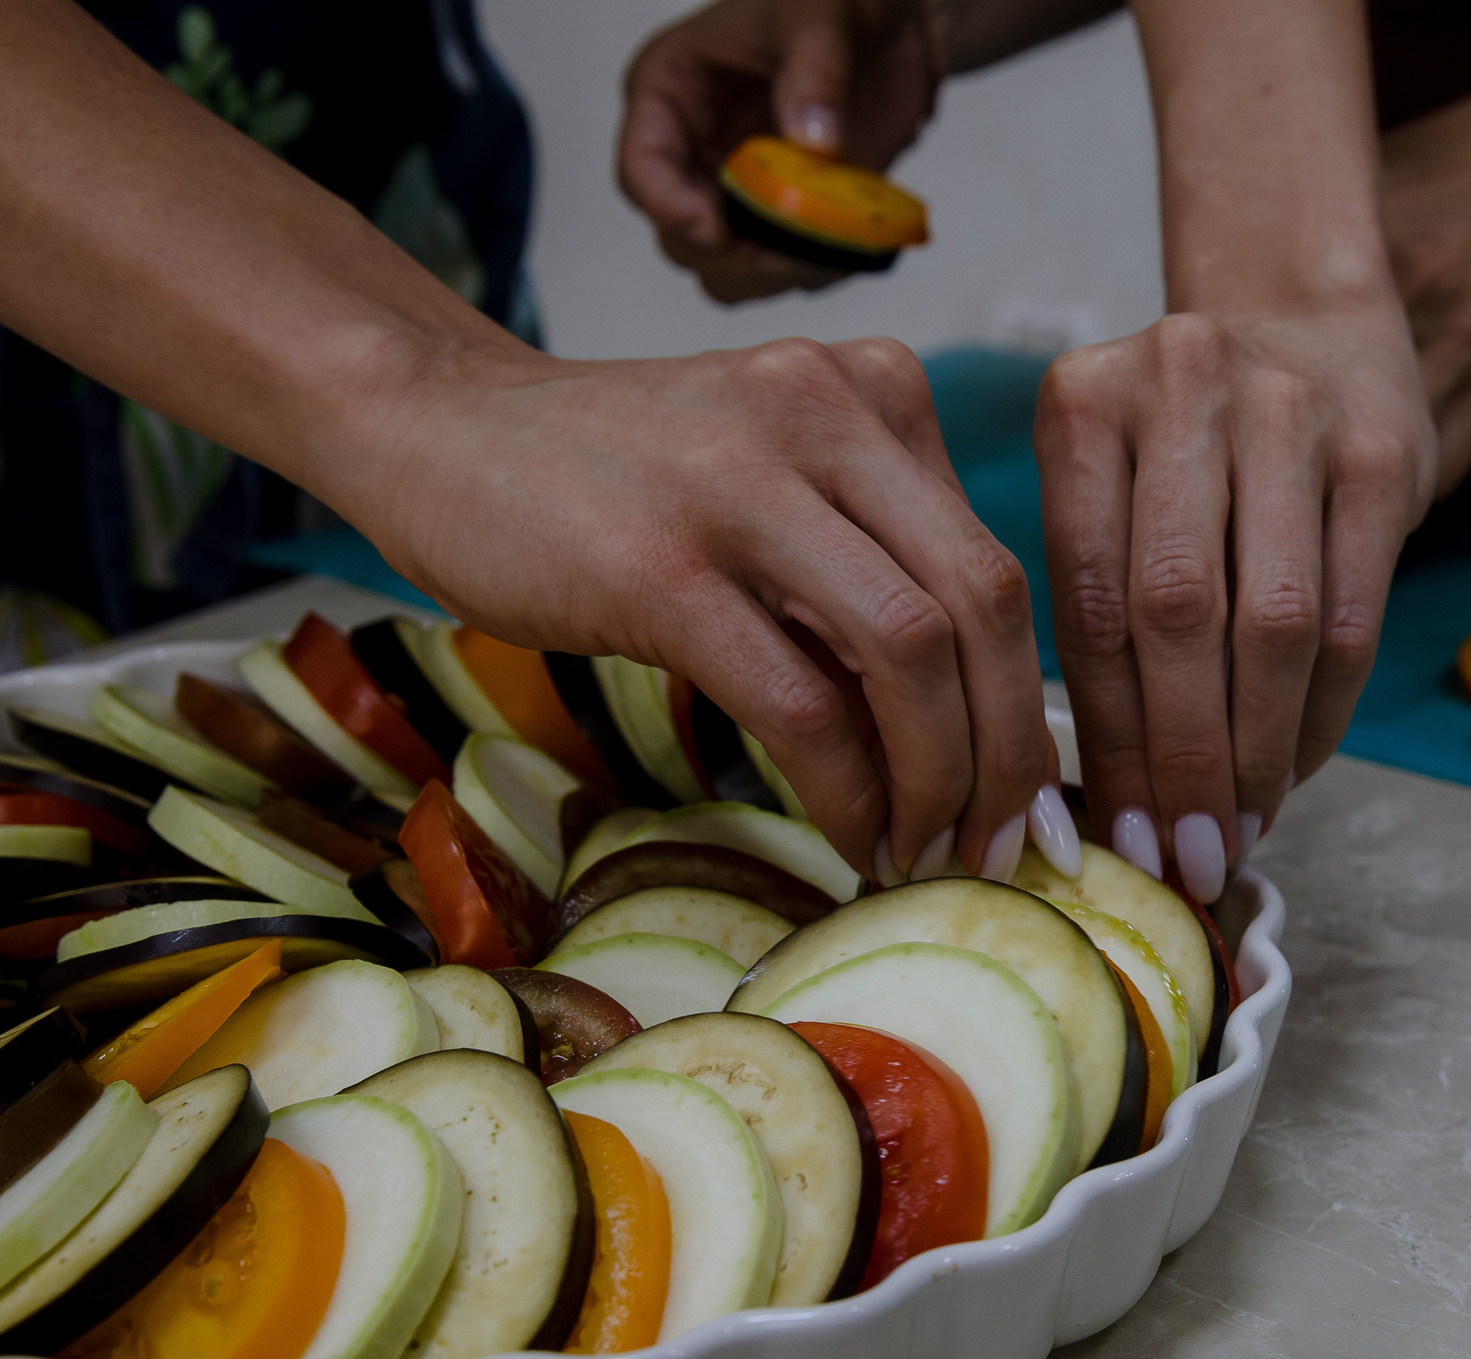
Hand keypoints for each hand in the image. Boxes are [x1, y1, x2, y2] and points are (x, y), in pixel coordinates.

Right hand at [342, 335, 1052, 885]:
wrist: (437, 425)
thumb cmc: (614, 479)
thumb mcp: (774, 487)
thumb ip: (866, 569)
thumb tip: (973, 737)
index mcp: (877, 391)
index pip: (1000, 563)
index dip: (1034, 700)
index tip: (1031, 801)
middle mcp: (829, 413)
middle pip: (986, 606)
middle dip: (1010, 752)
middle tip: (1003, 849)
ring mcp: (744, 484)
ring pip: (910, 652)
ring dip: (938, 781)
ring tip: (929, 854)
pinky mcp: (663, 567)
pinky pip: (802, 704)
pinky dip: (848, 793)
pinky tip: (852, 840)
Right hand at [618, 0, 942, 303]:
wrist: (890, 28)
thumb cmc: (832, 3)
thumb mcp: (820, 17)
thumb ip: (816, 74)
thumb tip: (813, 140)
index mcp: (672, 93)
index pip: (641, 168)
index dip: (670, 208)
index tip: (717, 231)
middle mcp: (694, 152)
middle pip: (679, 237)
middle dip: (732, 254)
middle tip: (790, 245)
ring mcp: (737, 193)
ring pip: (726, 272)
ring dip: (774, 274)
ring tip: (827, 242)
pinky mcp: (782, 220)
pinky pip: (784, 273)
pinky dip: (815, 271)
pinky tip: (849, 238)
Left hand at [1035, 301, 1433, 899]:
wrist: (1299, 317)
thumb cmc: (1181, 443)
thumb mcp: (1105, 483)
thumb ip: (1094, 601)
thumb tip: (1097, 794)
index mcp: (1084, 406)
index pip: (1090, 601)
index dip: (1105, 734)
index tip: (1114, 833)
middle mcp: (1183, 389)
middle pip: (1178, 615)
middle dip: (1182, 757)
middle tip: (1182, 855)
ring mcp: (1291, 411)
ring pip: (1273, 622)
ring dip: (1255, 749)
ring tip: (1237, 831)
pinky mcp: (1383, 450)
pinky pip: (1352, 615)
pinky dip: (1321, 714)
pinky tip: (1291, 772)